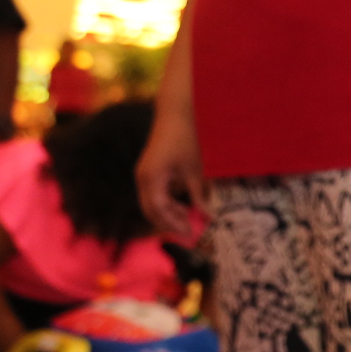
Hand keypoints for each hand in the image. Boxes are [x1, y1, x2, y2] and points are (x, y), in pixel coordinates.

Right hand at [135, 105, 207, 237]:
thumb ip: (198, 195)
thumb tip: (207, 216)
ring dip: (168, 214)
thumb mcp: (194, 171)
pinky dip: (167, 204)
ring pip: (152, 205)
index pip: (158, 209)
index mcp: (152, 178)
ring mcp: (144, 176)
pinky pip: (155, 195)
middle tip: (189, 232)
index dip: (173, 224)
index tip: (189, 233)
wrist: (173, 118)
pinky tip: (183, 207)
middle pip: (151, 211)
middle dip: (168, 223)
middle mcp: (143, 179)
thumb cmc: (185, 141)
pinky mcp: (148, 174)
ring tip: (189, 218)